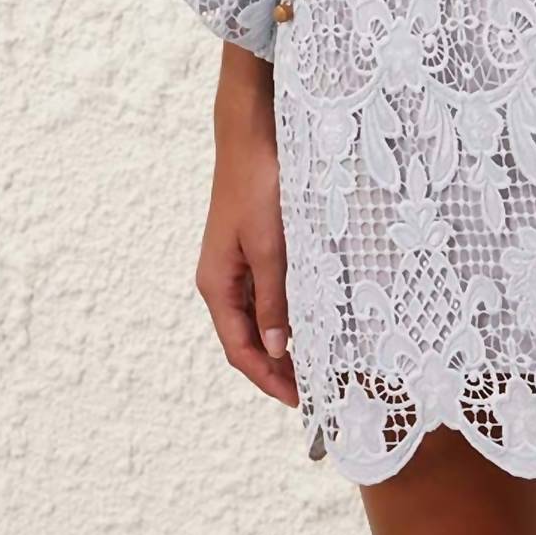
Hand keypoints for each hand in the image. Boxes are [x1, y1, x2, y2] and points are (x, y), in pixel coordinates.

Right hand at [194, 48, 297, 404]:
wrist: (251, 133)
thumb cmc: (257, 185)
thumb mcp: (271, 246)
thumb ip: (274, 298)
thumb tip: (277, 349)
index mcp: (217, 284)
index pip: (240, 349)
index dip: (268, 379)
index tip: (300, 402)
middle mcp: (222, 279)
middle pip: (247, 339)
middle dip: (277, 368)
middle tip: (314, 391)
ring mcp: (238, 264)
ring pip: (260, 318)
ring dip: (285, 343)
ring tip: (318, 364)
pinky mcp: (255, 248)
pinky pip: (269, 293)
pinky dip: (288, 314)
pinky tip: (313, 320)